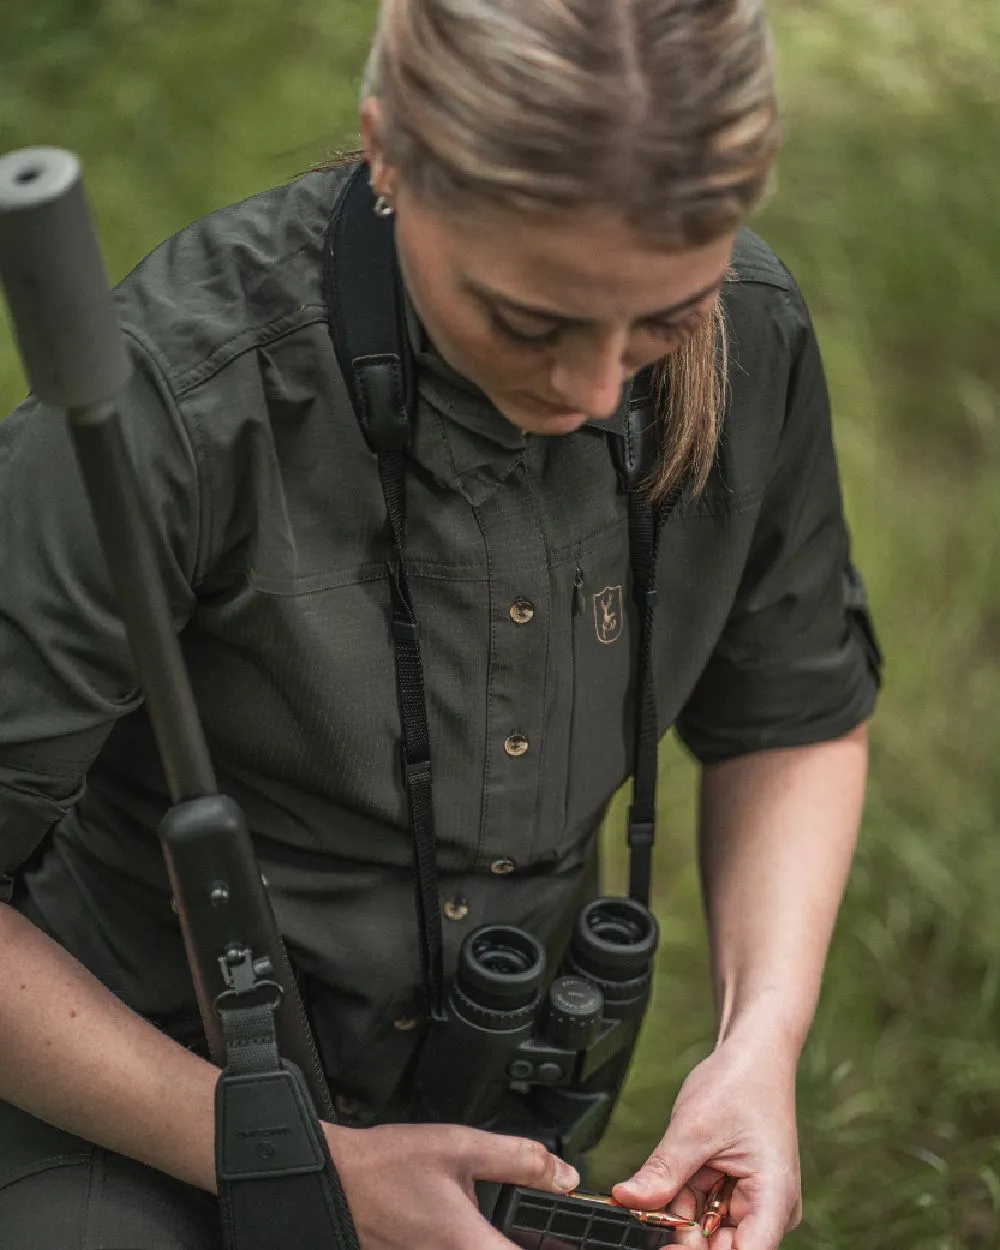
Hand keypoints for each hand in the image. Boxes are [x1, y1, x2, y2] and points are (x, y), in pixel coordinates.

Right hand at [324, 1121, 579, 1249]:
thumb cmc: (388, 1167)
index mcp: (473, 1249)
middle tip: (546, 1225)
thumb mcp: (461, 1147)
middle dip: (538, 1242)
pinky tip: (480, 1226)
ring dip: (507, 1241)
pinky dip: (483, 1242)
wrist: (334, 1184)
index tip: (577, 1235)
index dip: (565, 1246)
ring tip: (512, 1223)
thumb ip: (519, 1160)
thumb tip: (564, 1175)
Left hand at [610, 1030, 801, 1249]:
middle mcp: (770, 1208)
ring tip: (660, 1188)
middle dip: (683, 1235)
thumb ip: (663, 1172)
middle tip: (649, 1212)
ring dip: (679, 1217)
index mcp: (773, 1197)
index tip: (664, 1248)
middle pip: (722, 1247)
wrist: (752, 1054)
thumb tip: (627, 1200)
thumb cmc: (738, 1082)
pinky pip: (704, 1211)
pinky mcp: (736, 1193)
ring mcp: (753, 1202)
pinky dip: (681, 1202)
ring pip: (708, 1232)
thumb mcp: (694, 1127)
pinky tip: (666, 1184)